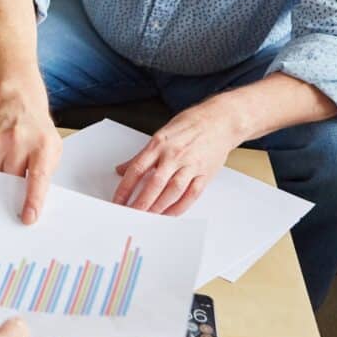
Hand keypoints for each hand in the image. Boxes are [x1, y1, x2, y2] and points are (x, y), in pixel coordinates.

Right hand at [0, 84, 60, 224]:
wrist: (18, 99)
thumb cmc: (37, 129)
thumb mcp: (53, 149)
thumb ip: (45, 174)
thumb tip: (34, 202)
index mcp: (43, 146)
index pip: (37, 179)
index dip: (32, 201)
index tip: (27, 217)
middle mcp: (20, 141)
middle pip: (10, 180)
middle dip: (12, 189)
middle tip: (15, 187)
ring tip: (9, 162)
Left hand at [112, 100, 240, 215]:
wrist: (220, 120)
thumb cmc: (190, 125)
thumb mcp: (161, 134)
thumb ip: (142, 155)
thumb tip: (122, 170)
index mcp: (158, 144)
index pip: (137, 169)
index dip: (125, 187)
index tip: (117, 201)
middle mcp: (173, 155)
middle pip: (154, 183)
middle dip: (141, 202)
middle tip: (131, 214)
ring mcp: (190, 165)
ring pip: (173, 190)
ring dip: (159, 207)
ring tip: (148, 217)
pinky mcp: (205, 174)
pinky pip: (191, 194)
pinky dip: (180, 207)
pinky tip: (170, 214)